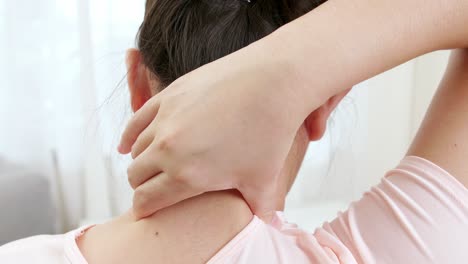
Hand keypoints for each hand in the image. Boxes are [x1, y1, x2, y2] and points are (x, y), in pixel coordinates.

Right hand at [118, 41, 318, 220]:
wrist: (272, 83)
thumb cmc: (270, 133)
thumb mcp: (264, 179)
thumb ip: (259, 208)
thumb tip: (264, 222)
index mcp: (187, 176)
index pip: (146, 201)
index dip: (143, 210)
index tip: (146, 211)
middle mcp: (169, 149)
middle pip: (136, 176)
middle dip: (141, 187)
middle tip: (152, 189)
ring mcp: (166, 120)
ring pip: (135, 150)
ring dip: (140, 162)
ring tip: (150, 166)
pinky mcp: (168, 96)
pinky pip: (135, 122)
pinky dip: (128, 137)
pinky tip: (126, 145)